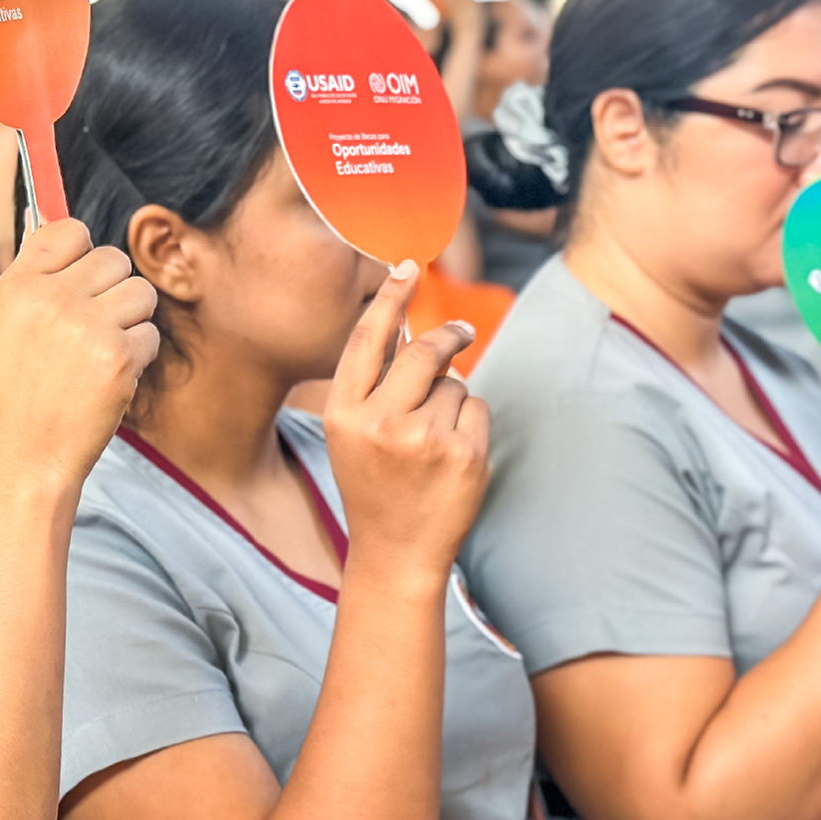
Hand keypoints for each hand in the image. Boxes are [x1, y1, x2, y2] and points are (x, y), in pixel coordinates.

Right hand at [0, 219, 157, 490]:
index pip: (70, 230)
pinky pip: (151, 333)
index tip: (83, 278)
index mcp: (17, 287)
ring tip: (101, 353)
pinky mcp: (119, 358)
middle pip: (113, 258)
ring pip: (140, 292)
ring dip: (131, 320)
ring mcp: (88, 327)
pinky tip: (109, 379)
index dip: (82, 254)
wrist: (22, 463)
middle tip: (94, 327)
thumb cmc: (8, 400)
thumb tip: (57, 231)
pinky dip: (139, 356)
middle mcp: (51, 299)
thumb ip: (28, 282)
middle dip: (111, 290)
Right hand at [323, 259, 488, 583]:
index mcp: (344, 413)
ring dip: (451, 403)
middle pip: (423, 352)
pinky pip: (476, 410)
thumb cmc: (375, 486)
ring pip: (454, 384)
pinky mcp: (463, 454)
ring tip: (432, 445)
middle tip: (462, 332)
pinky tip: (452, 459)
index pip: (368, 340)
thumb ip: (374, 386)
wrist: (396, 553)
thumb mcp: (353, 434)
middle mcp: (380, 422)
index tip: (407, 266)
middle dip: (447, 337)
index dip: (389, 298)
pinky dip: (470, 426)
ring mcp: (424, 439)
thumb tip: (407, 331)